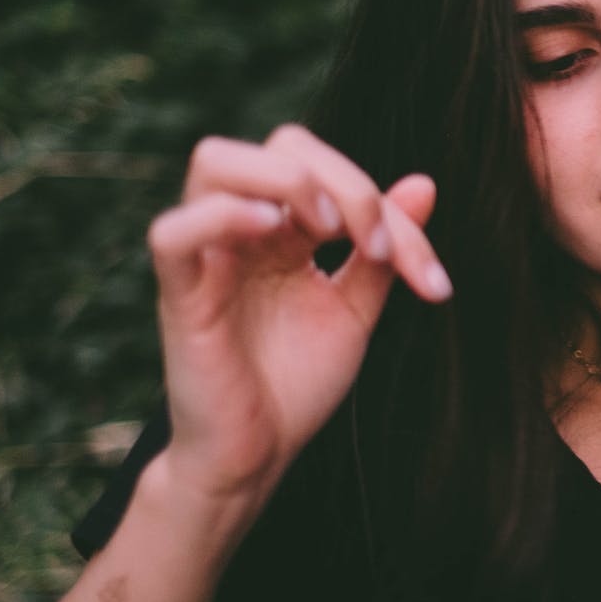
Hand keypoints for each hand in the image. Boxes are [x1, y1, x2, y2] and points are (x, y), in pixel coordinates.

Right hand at [148, 124, 449, 510]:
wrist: (258, 456)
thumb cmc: (296, 383)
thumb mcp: (356, 311)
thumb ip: (384, 252)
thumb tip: (423, 183)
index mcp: (286, 229)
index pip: (332, 169)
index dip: (388, 207)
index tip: (427, 279)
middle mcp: (245, 230)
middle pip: (283, 145)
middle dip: (348, 181)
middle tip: (378, 247)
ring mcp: (208, 257)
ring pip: (216, 161)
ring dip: (289, 180)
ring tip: (331, 231)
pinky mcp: (181, 296)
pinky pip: (173, 232)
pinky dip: (222, 215)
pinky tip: (274, 233)